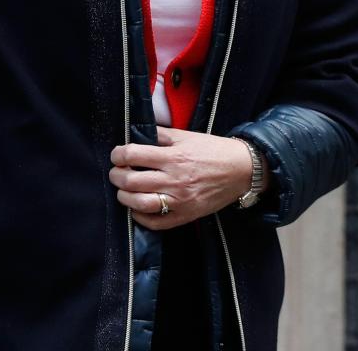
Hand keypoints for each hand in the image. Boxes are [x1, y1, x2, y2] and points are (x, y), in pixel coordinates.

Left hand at [109, 126, 257, 229]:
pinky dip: (140, 217)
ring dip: (124, 197)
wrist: (241, 169)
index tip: (117, 155)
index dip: (119, 154)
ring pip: (140, 204)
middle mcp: (175, 180)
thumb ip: (161, 135)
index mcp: (174, 157)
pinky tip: (137, 208)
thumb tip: (137, 135)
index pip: (133, 155)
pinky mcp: (185, 216)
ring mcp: (180, 201)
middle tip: (116, 172)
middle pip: (131, 181)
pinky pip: (156, 223)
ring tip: (124, 190)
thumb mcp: (187, 136)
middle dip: (117, 176)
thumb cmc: (213, 150)